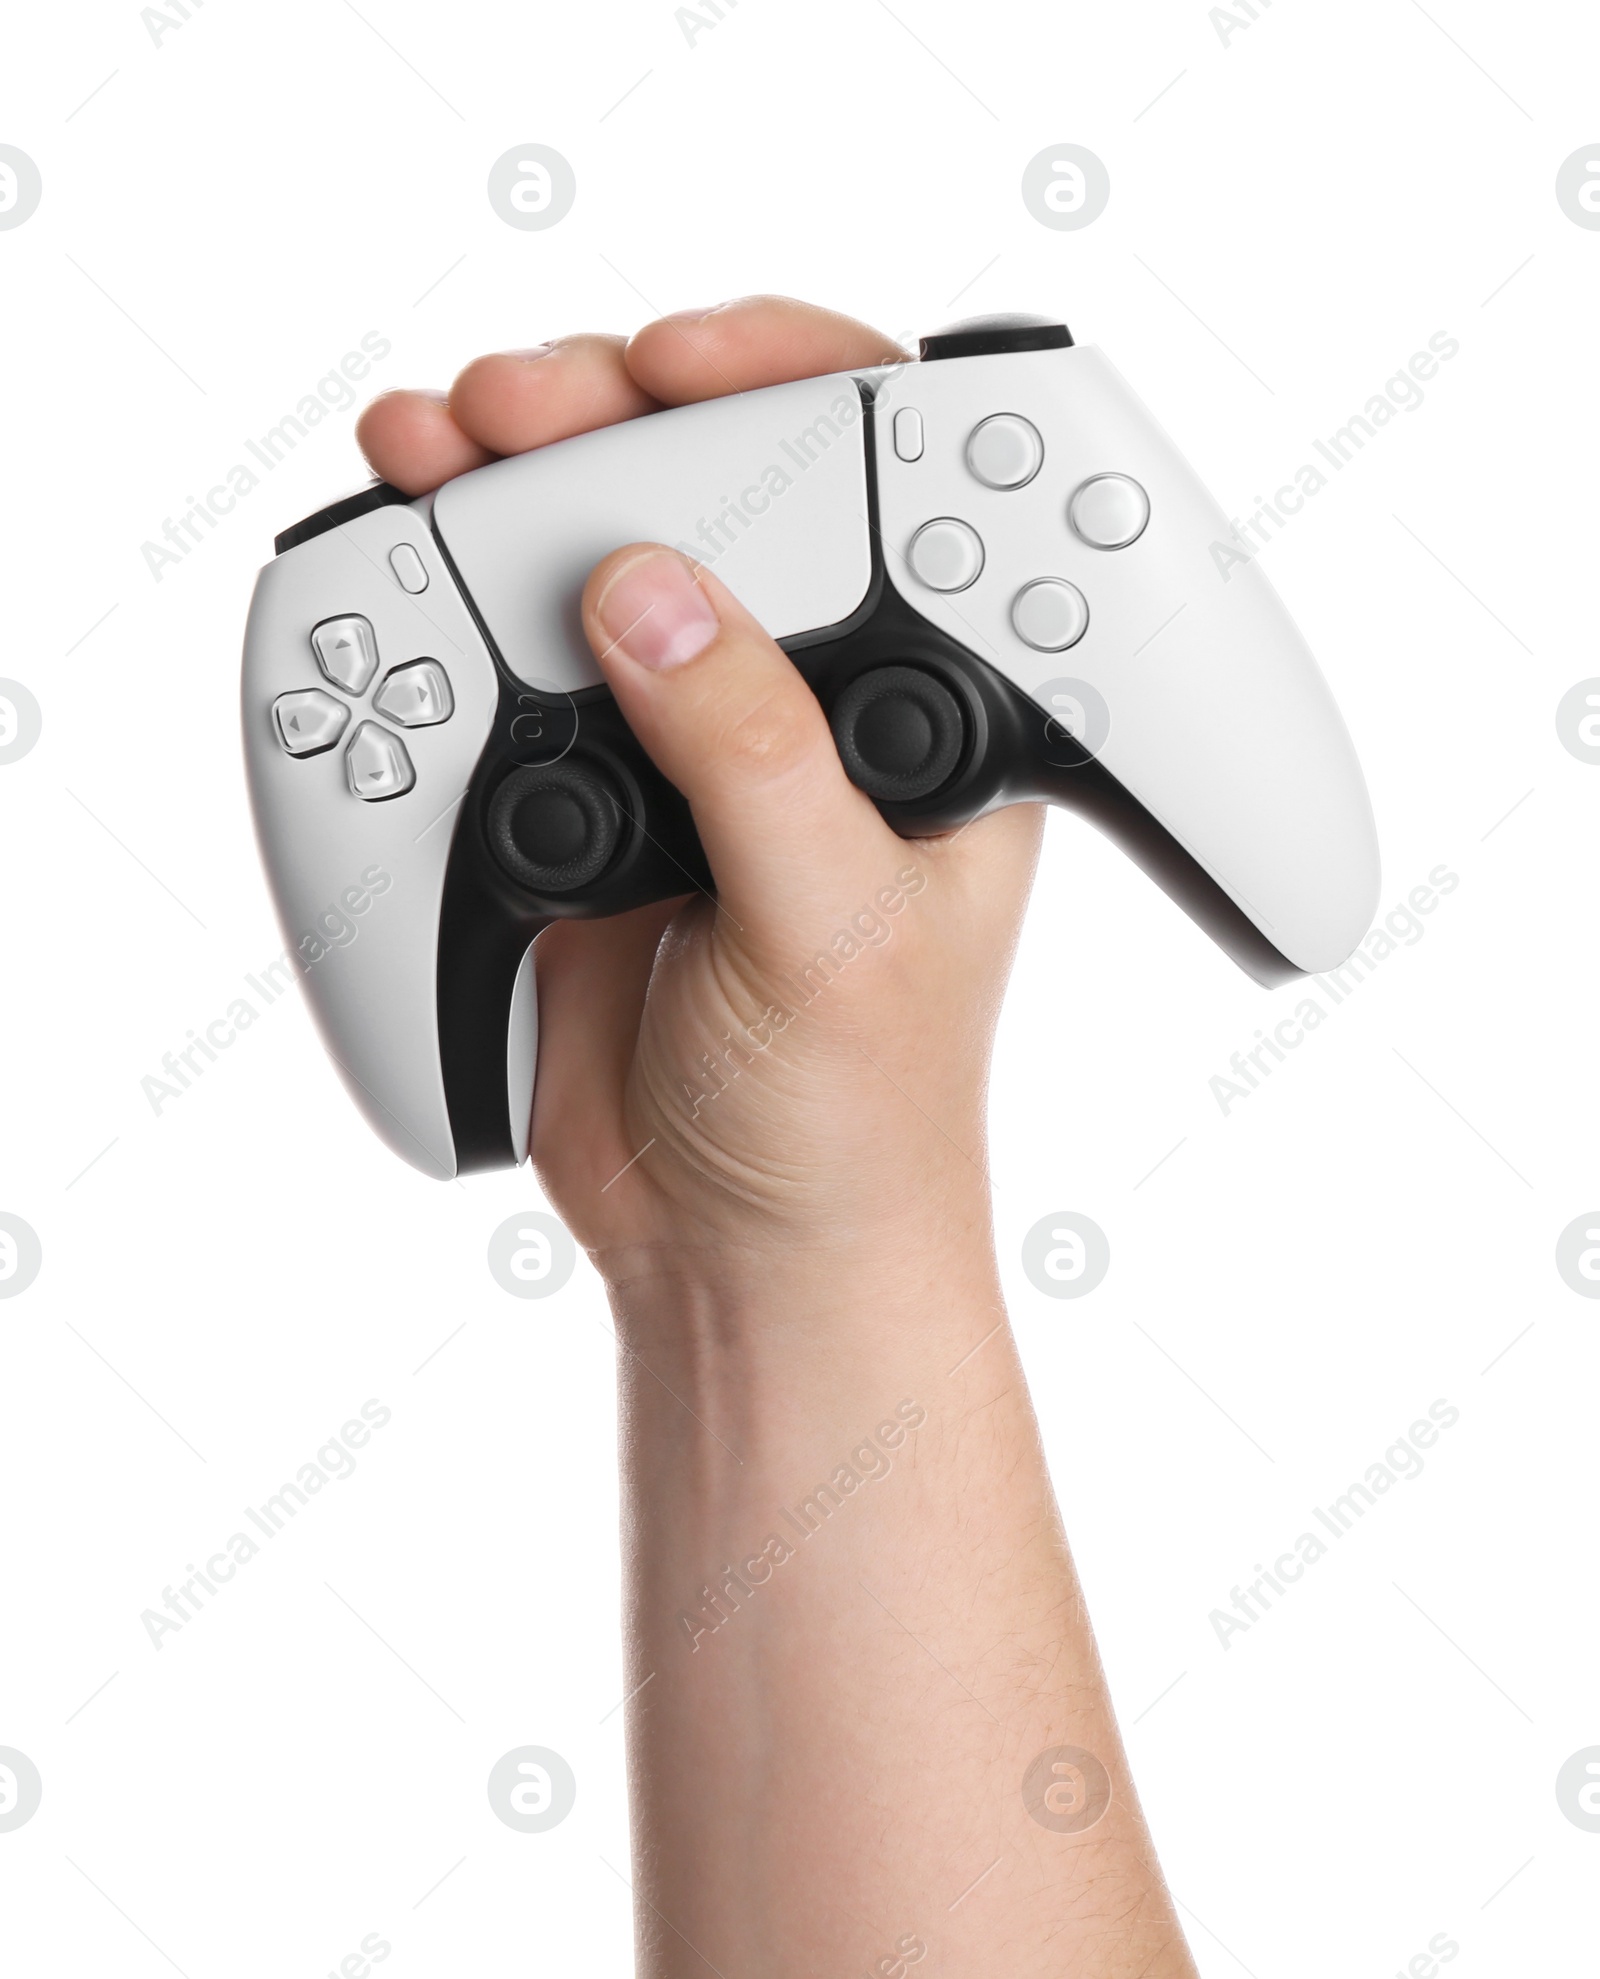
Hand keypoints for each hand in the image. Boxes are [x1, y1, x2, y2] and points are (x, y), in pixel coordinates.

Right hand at [360, 298, 1043, 1281]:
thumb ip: (751, 760)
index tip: (689, 365)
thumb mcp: (837, 931)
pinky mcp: (579, 794)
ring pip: (594, 562)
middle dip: (615, 421)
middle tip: (526, 415)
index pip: (887, 486)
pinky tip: (405, 553)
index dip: (796, 386)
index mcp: (922, 709)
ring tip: (435, 458)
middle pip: (715, 490)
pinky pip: (509, 667)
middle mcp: (804, 698)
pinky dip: (450, 606)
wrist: (739, 1247)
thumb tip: (651, 597)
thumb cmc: (854, 1115)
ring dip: (511, 493)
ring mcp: (681, 740)